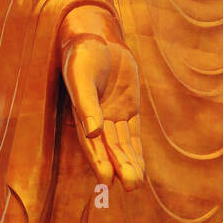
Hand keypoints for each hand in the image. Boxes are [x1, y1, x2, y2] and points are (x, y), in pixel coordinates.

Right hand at [59, 12, 144, 191]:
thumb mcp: (82, 77)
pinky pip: (133, 135)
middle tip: (131, 185)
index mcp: (81, 116)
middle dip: (120, 167)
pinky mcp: (128, 110)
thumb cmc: (83, 55)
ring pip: (122, 145)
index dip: (98, 161)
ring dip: (130, 164)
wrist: (97, 37)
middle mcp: (97, 121)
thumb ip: (86, 104)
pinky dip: (137, 151)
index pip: (91, 144)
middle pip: (109, 149)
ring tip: (137, 183)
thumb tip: (93, 132)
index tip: (106, 179)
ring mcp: (113, 116)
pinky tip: (141, 169)